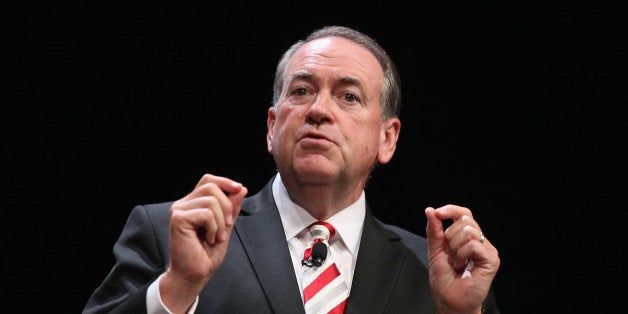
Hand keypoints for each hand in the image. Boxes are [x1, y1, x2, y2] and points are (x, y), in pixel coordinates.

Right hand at [161, 174, 247, 312]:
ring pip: (210, 200)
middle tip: (227, 227)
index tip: (240, 189)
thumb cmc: (206, 255)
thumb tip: (241, 188)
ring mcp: (179, 210)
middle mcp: (183, 204)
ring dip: (220, 221)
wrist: (194, 275)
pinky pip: (206, 213)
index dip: (225, 181)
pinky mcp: (178, 219)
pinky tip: (209, 239)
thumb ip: (231, 208)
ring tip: (217, 237)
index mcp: (193, 204)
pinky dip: (214, 227)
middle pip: (211, 187)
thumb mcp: (225, 227)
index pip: (208, 180)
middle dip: (226, 206)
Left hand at [425, 205, 499, 313]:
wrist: (450, 302)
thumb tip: (430, 210)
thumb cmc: (445, 281)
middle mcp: (480, 241)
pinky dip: (461, 254)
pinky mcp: (491, 260)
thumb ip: (434, 230)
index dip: (451, 210)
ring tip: (456, 262)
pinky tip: (462, 266)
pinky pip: (473, 244)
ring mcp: (488, 250)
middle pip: (465, 219)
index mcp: (468, 238)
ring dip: (454, 248)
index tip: (438, 213)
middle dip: (449, 236)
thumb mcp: (435, 250)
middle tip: (450, 255)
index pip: (464, 213)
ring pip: (468, 231)